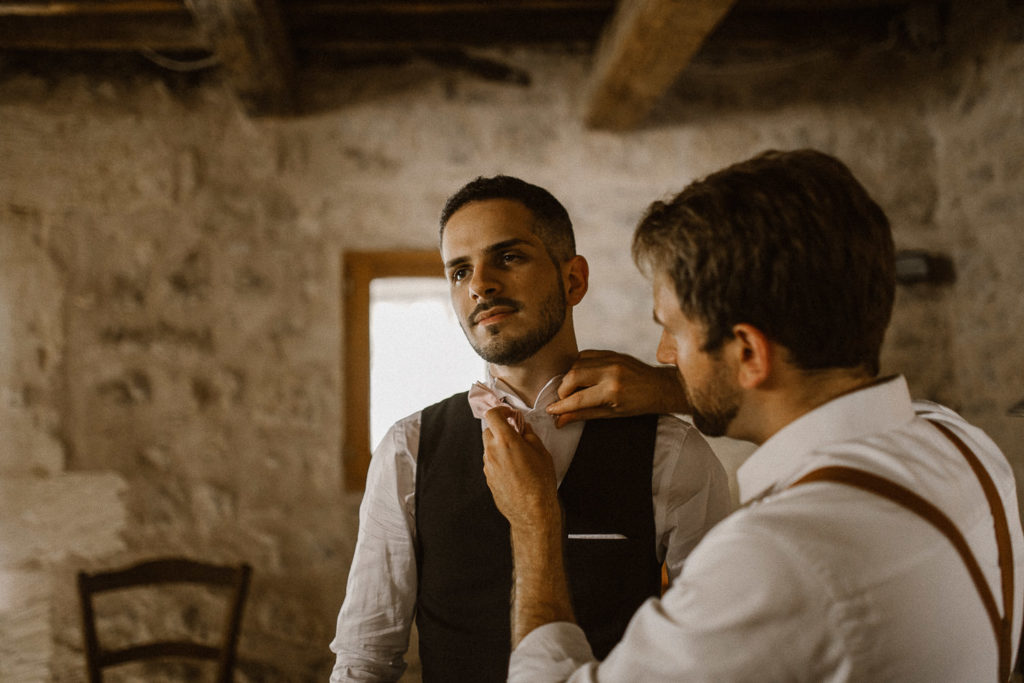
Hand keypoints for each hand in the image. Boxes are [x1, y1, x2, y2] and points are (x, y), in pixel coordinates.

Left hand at [482, 406, 560, 529]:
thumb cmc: (539, 483)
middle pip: (489, 431)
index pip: (492, 415)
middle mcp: (492, 452)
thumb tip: (523, 428)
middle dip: (500, 429)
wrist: (532, 511)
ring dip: (499, 445)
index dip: (501, 411)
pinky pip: (491, 462)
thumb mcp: (541, 453)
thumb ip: (529, 435)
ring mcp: (487, 466)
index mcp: (505, 441)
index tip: (509, 414)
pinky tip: (514, 469)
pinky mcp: (487, 478)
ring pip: (489, 447)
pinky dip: (499, 460)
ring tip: (517, 455)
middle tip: (516, 434)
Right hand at [546, 350, 690, 426]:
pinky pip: (586, 354)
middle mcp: (610, 372)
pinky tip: (582, 376)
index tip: (550, 411)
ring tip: (574, 390)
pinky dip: (579, 365)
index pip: (578, 399)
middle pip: (572, 376)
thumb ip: (583, 415)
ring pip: (576, 364)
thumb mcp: (611, 414)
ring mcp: (611, 359)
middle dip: (563, 390)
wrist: (660, 387)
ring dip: (569, 378)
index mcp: (612, 391)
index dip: (561, 405)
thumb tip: (560, 420)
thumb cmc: (639, 405)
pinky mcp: (611, 352)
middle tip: (564, 401)